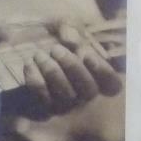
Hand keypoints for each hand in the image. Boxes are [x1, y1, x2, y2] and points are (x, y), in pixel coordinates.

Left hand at [0, 20, 122, 118]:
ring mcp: (67, 105)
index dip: (103, 72)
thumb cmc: (53, 42)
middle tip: (55, 49)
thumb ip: (71, 31)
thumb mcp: (64, 30)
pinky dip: (35, 80)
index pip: (112, 83)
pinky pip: (43, 99)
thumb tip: (69, 39)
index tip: (87, 55)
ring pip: (65, 95)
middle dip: (72, 67)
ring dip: (51, 72)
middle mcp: (85, 95)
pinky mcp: (46, 109)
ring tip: (39, 54)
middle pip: (88, 90)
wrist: (28, 56)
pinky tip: (29, 64)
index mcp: (97, 77)